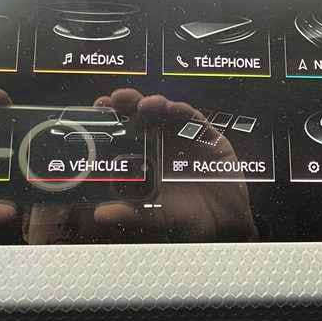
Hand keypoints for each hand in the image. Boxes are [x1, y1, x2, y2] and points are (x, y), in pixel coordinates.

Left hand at [86, 88, 257, 241]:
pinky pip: (194, 119)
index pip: (124, 131)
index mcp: (144, 156)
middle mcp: (162, 142)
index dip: (112, 117)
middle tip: (116, 98)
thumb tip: (100, 215)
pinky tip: (173, 109)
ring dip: (155, 103)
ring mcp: (183, 137)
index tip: (99, 107)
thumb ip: (130, 213)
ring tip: (144, 105)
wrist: (223, 222)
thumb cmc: (187, 217)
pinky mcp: (206, 137)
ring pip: (166, 112)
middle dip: (128, 103)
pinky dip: (183, 111)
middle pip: (141, 115)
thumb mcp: (155, 215)